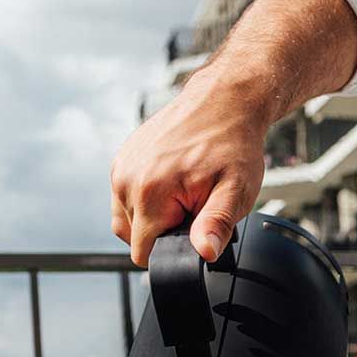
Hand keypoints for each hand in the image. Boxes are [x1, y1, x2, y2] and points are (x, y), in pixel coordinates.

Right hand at [110, 71, 268, 266]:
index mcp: (149, 193)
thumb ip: (216, 226)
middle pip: (133, 238)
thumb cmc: (232, 145)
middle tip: (193, 209)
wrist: (223, 103)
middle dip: (163, 234)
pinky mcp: (122, 159)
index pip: (143, 252)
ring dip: (154, 218)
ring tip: (183, 196)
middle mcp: (126, 179)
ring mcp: (121, 167)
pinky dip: (147, 200)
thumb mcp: (235, 193)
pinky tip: (172, 185)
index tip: (191, 230)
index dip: (171, 251)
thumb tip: (206, 253)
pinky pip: (126, 197)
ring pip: (127, 219)